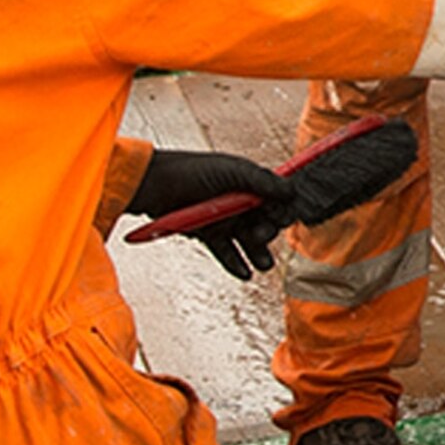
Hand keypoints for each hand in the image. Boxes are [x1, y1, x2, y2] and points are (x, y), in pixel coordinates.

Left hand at [128, 148, 290, 279]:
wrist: (152, 186)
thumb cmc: (191, 171)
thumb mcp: (232, 171)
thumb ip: (263, 182)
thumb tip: (292, 190)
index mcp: (248, 183)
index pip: (276, 200)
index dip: (282, 211)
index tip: (282, 219)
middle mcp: (238, 201)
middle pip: (264, 222)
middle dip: (268, 233)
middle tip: (260, 236)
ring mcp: (223, 219)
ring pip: (248, 241)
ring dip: (258, 253)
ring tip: (263, 265)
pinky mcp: (207, 234)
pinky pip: (226, 252)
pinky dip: (236, 263)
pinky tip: (244, 273)